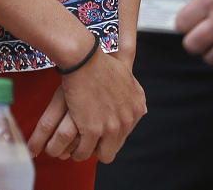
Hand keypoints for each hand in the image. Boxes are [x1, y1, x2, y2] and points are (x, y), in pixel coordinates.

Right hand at [28, 46, 146, 163]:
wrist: (84, 58)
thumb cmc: (100, 62)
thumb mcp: (127, 76)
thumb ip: (134, 95)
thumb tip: (142, 109)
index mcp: (137, 107)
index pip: (125, 134)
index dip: (110, 134)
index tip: (99, 131)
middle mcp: (127, 120)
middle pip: (115, 147)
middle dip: (101, 145)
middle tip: (87, 140)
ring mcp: (111, 126)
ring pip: (102, 155)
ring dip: (88, 151)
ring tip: (78, 146)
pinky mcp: (92, 129)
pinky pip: (84, 153)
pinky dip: (77, 152)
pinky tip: (70, 147)